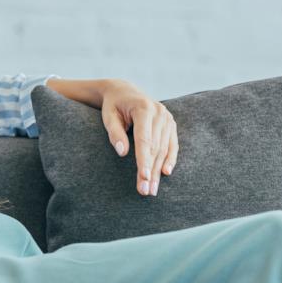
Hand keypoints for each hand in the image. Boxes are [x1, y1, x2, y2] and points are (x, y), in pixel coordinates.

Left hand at [100, 79, 178, 197]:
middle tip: (145, 191)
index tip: (143, 178)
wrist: (124, 91)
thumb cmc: (114, 106)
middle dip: (151, 170)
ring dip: (159, 170)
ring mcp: (167, 118)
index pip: (144, 139)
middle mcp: (159, 112)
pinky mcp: (171, 124)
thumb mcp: (108, 116)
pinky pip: (173, 144)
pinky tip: (166, 172)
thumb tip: (122, 153)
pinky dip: (170, 159)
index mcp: (143, 108)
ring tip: (152, 189)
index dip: (144, 160)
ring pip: (164, 148)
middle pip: (155, 147)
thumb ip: (115, 133)